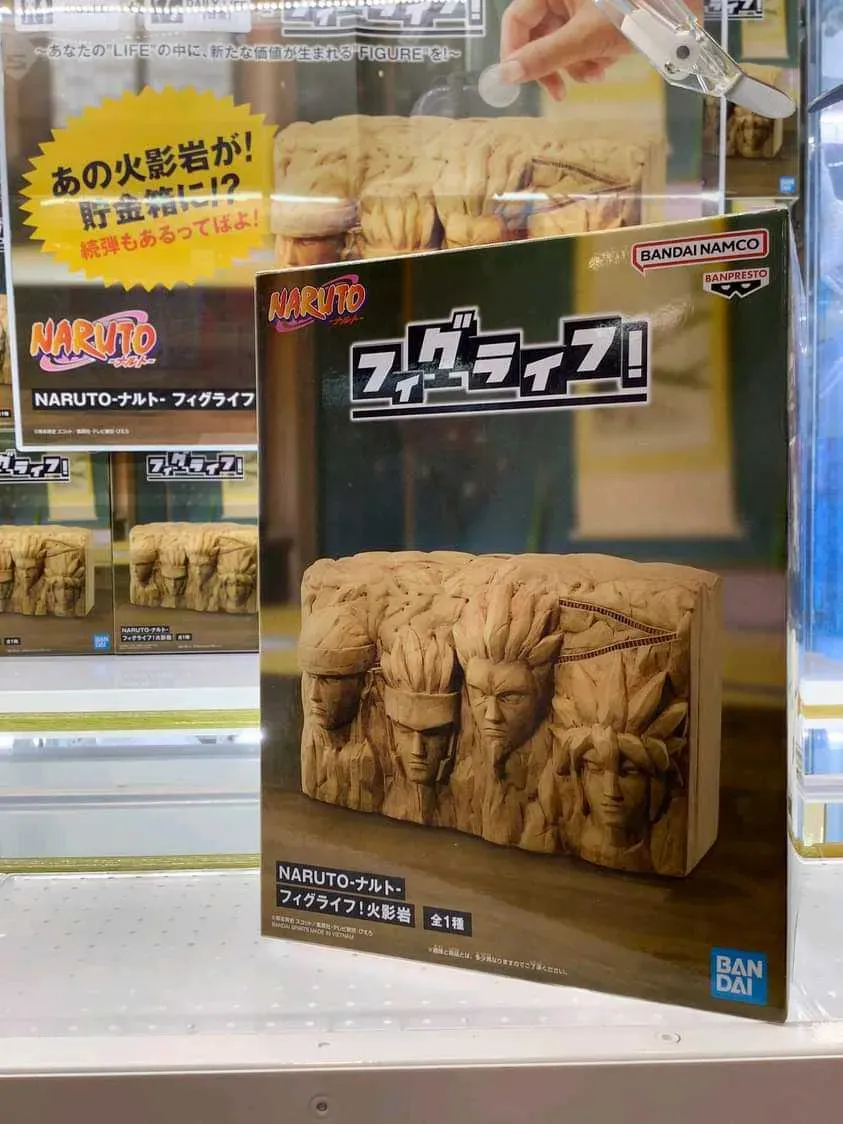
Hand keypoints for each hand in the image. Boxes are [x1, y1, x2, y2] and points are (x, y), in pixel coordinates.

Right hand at [499, 0, 632, 100]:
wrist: (677, 5)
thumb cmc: (632, 10)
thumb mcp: (585, 37)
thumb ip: (544, 57)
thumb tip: (505, 76)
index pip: (516, 20)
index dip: (515, 53)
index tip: (522, 82)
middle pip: (538, 35)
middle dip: (554, 64)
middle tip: (561, 92)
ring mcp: (580, 4)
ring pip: (561, 43)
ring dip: (576, 65)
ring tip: (598, 72)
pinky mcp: (597, 15)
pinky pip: (581, 41)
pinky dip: (592, 56)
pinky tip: (609, 60)